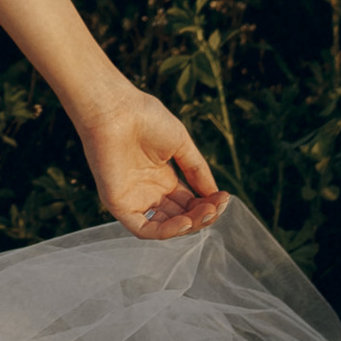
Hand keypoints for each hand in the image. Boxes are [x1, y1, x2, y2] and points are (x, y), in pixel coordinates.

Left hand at [77, 89, 222, 240]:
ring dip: (188, 226)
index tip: (224, 198)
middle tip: (216, 208)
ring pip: (164, 227)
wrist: (116, 109)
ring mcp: (133, 199)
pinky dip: (165, 231)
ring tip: (206, 213)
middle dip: (201, 216)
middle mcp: (147, 191)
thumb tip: (216, 194)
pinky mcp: (118, 204)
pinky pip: (143, 228)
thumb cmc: (145, 118)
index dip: (207, 204)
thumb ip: (197, 170)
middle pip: (179, 216)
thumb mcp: (181, 144)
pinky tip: (185, 222)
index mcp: (161, 177)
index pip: (188, 203)